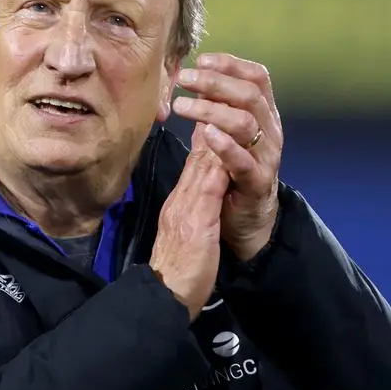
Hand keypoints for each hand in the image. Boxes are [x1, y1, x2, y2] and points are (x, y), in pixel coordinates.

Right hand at [148, 124, 229, 320]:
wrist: (165, 297)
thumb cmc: (178, 269)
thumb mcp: (184, 231)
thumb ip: (190, 206)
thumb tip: (199, 186)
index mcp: (179, 203)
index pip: (196, 162)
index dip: (207, 133)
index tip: (216, 107)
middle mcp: (180, 200)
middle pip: (198, 156)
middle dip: (211, 123)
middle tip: (220, 92)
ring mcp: (186, 209)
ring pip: (202, 164)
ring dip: (214, 135)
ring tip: (224, 107)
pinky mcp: (195, 222)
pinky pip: (207, 187)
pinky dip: (215, 163)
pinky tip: (225, 145)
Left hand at [172, 53, 281, 261]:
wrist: (249, 221)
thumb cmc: (233, 173)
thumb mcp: (223, 135)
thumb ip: (213, 110)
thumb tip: (193, 80)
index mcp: (265, 114)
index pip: (257, 77)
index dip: (231, 64)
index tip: (201, 60)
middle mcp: (271, 131)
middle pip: (250, 94)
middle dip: (215, 82)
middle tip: (184, 79)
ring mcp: (267, 156)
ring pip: (246, 122)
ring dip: (212, 110)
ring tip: (183, 106)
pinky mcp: (258, 182)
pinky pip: (244, 160)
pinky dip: (224, 145)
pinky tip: (205, 134)